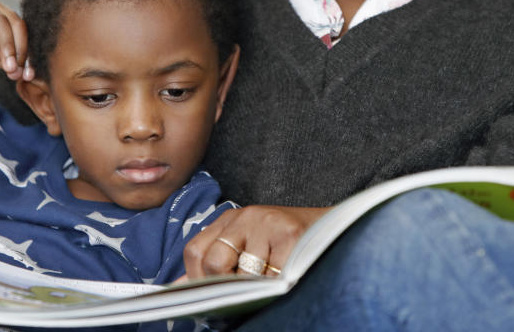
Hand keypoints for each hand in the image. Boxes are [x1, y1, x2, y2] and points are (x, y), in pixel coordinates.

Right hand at [0, 0, 31, 78]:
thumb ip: (9, 64)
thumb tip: (26, 75)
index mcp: (9, 20)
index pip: (25, 34)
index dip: (29, 53)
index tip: (30, 73)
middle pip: (17, 25)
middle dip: (19, 49)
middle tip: (15, 68)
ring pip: (1, 20)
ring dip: (6, 43)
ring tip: (6, 62)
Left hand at [182, 205, 329, 279]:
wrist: (333, 228)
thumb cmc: (287, 244)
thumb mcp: (248, 245)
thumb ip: (215, 261)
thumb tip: (181, 286)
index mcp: (231, 219)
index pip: (194, 251)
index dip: (197, 279)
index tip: (211, 297)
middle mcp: (246, 216)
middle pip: (213, 263)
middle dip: (227, 287)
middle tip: (245, 293)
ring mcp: (267, 223)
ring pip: (245, 275)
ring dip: (256, 289)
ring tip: (271, 282)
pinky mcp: (289, 233)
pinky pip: (271, 276)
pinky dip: (276, 288)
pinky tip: (287, 278)